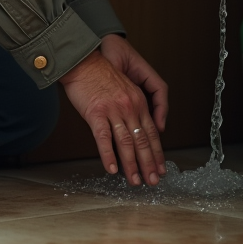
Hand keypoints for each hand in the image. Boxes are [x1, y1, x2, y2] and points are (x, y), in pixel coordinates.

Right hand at [60, 44, 166, 185]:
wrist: (82, 62)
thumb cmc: (99, 75)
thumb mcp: (124, 88)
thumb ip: (131, 108)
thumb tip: (134, 131)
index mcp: (138, 102)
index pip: (152, 133)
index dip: (157, 153)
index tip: (160, 168)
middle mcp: (130, 107)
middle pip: (142, 141)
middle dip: (149, 164)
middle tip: (152, 181)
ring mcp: (113, 110)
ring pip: (126, 143)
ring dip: (132, 165)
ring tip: (135, 181)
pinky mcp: (96, 113)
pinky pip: (104, 138)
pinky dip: (109, 156)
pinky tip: (112, 169)